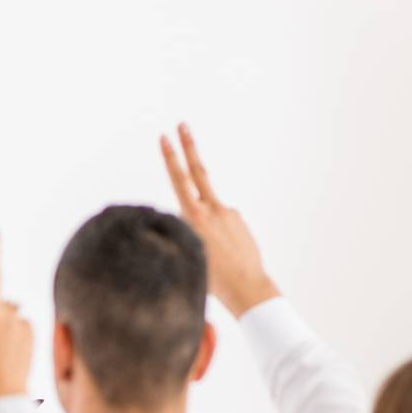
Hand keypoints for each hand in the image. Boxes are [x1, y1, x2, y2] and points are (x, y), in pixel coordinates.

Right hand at [160, 124, 279, 317]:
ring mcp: (227, 212)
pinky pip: (220, 222)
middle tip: (182, 124)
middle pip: (197, 171)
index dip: (170, 158)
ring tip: (211, 252)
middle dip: (188, 147)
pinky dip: (217, 235)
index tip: (164, 137)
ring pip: (207, 208)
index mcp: (194, 217)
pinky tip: (224, 256)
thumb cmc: (212, 280)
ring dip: (203, 222)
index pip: (179, 180)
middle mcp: (211, 209)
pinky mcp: (238, 219)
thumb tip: (193, 216)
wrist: (247, 287)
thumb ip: (187, 228)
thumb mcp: (189, 253)